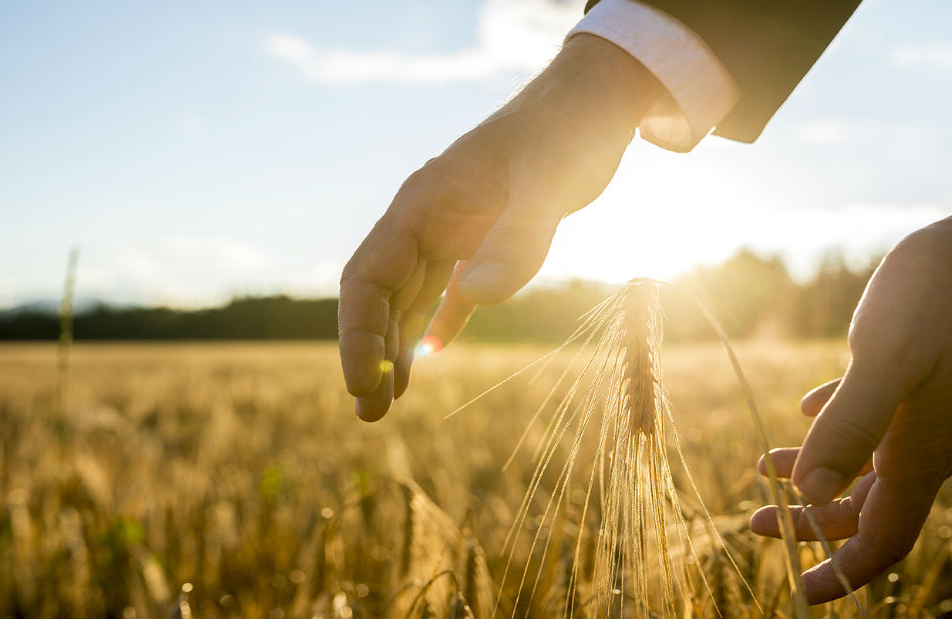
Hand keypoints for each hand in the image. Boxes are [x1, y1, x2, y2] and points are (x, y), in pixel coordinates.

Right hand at [338, 35, 661, 420]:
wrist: (594, 103)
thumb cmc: (571, 133)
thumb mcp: (552, 182)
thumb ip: (518, 237)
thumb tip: (478, 297)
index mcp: (423, 203)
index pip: (367, 276)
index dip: (357, 333)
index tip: (362, 385)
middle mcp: (427, 218)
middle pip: (379, 295)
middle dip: (370, 353)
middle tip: (372, 415)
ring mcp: (453, 229)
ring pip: (408, 298)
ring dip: (396, 348)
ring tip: (389, 402)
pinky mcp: (483, 238)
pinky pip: (447, 290)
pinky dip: (434, 325)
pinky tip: (428, 357)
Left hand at [749, 212, 951, 602]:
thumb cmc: (941, 299)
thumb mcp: (886, 362)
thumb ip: (848, 429)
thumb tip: (809, 493)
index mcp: (922, 452)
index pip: (883, 537)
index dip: (842, 570)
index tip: (800, 588)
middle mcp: (933, 443)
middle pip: (869, 506)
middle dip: (810, 520)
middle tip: (754, 518)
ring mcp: (936, 411)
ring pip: (870, 462)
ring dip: (817, 468)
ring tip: (763, 463)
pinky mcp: (932, 378)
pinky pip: (879, 419)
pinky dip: (839, 425)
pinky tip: (809, 410)